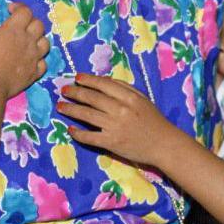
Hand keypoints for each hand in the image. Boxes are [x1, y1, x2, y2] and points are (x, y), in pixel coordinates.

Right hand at [0, 4, 48, 98]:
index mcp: (15, 29)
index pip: (26, 11)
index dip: (19, 7)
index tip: (10, 11)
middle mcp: (29, 40)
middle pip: (39, 24)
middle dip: (30, 21)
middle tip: (20, 26)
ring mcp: (35, 56)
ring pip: (45, 42)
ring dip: (38, 39)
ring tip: (28, 42)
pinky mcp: (36, 71)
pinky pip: (44, 62)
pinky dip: (39, 59)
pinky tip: (31, 60)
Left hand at [57, 73, 173, 166]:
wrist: (163, 144)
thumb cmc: (153, 120)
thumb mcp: (142, 98)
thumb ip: (124, 88)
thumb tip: (102, 81)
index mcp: (128, 97)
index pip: (103, 84)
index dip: (88, 80)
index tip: (76, 78)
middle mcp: (120, 110)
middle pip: (91, 98)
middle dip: (75, 93)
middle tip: (64, 90)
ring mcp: (114, 126)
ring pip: (87, 115)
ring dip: (71, 109)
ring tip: (60, 106)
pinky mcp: (111, 142)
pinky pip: (89, 137)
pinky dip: (78, 133)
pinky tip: (70, 129)